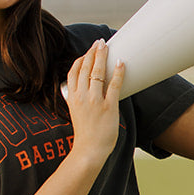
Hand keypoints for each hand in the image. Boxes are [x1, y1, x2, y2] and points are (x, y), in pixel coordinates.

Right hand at [63, 40, 125, 166]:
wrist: (89, 151)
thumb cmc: (85, 134)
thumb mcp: (75, 113)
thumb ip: (77, 100)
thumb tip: (83, 90)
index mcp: (72, 97)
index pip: (73, 72)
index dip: (80, 59)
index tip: (87, 52)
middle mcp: (82, 97)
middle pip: (85, 68)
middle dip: (92, 53)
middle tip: (99, 43)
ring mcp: (95, 101)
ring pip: (98, 72)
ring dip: (102, 57)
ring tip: (106, 46)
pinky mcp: (108, 107)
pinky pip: (114, 85)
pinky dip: (118, 72)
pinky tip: (121, 62)